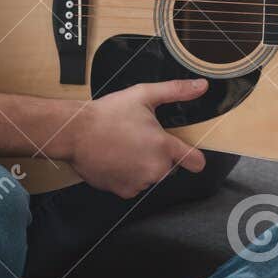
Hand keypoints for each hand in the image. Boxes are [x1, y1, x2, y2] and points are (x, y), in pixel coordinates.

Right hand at [67, 80, 207, 197]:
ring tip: (124, 148)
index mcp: (164, 147)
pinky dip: (128, 176)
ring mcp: (140, 182)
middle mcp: (156, 169)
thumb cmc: (108, 114)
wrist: (75, 133)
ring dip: (143, 166)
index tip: (189, 154)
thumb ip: (176, 91)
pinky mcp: (124, 191)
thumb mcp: (143, 95)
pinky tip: (116, 160)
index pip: (195, 161)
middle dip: (159, 156)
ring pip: (151, 176)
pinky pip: (134, 185)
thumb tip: (202, 85)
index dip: (193, 157)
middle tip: (139, 139)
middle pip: (169, 167)